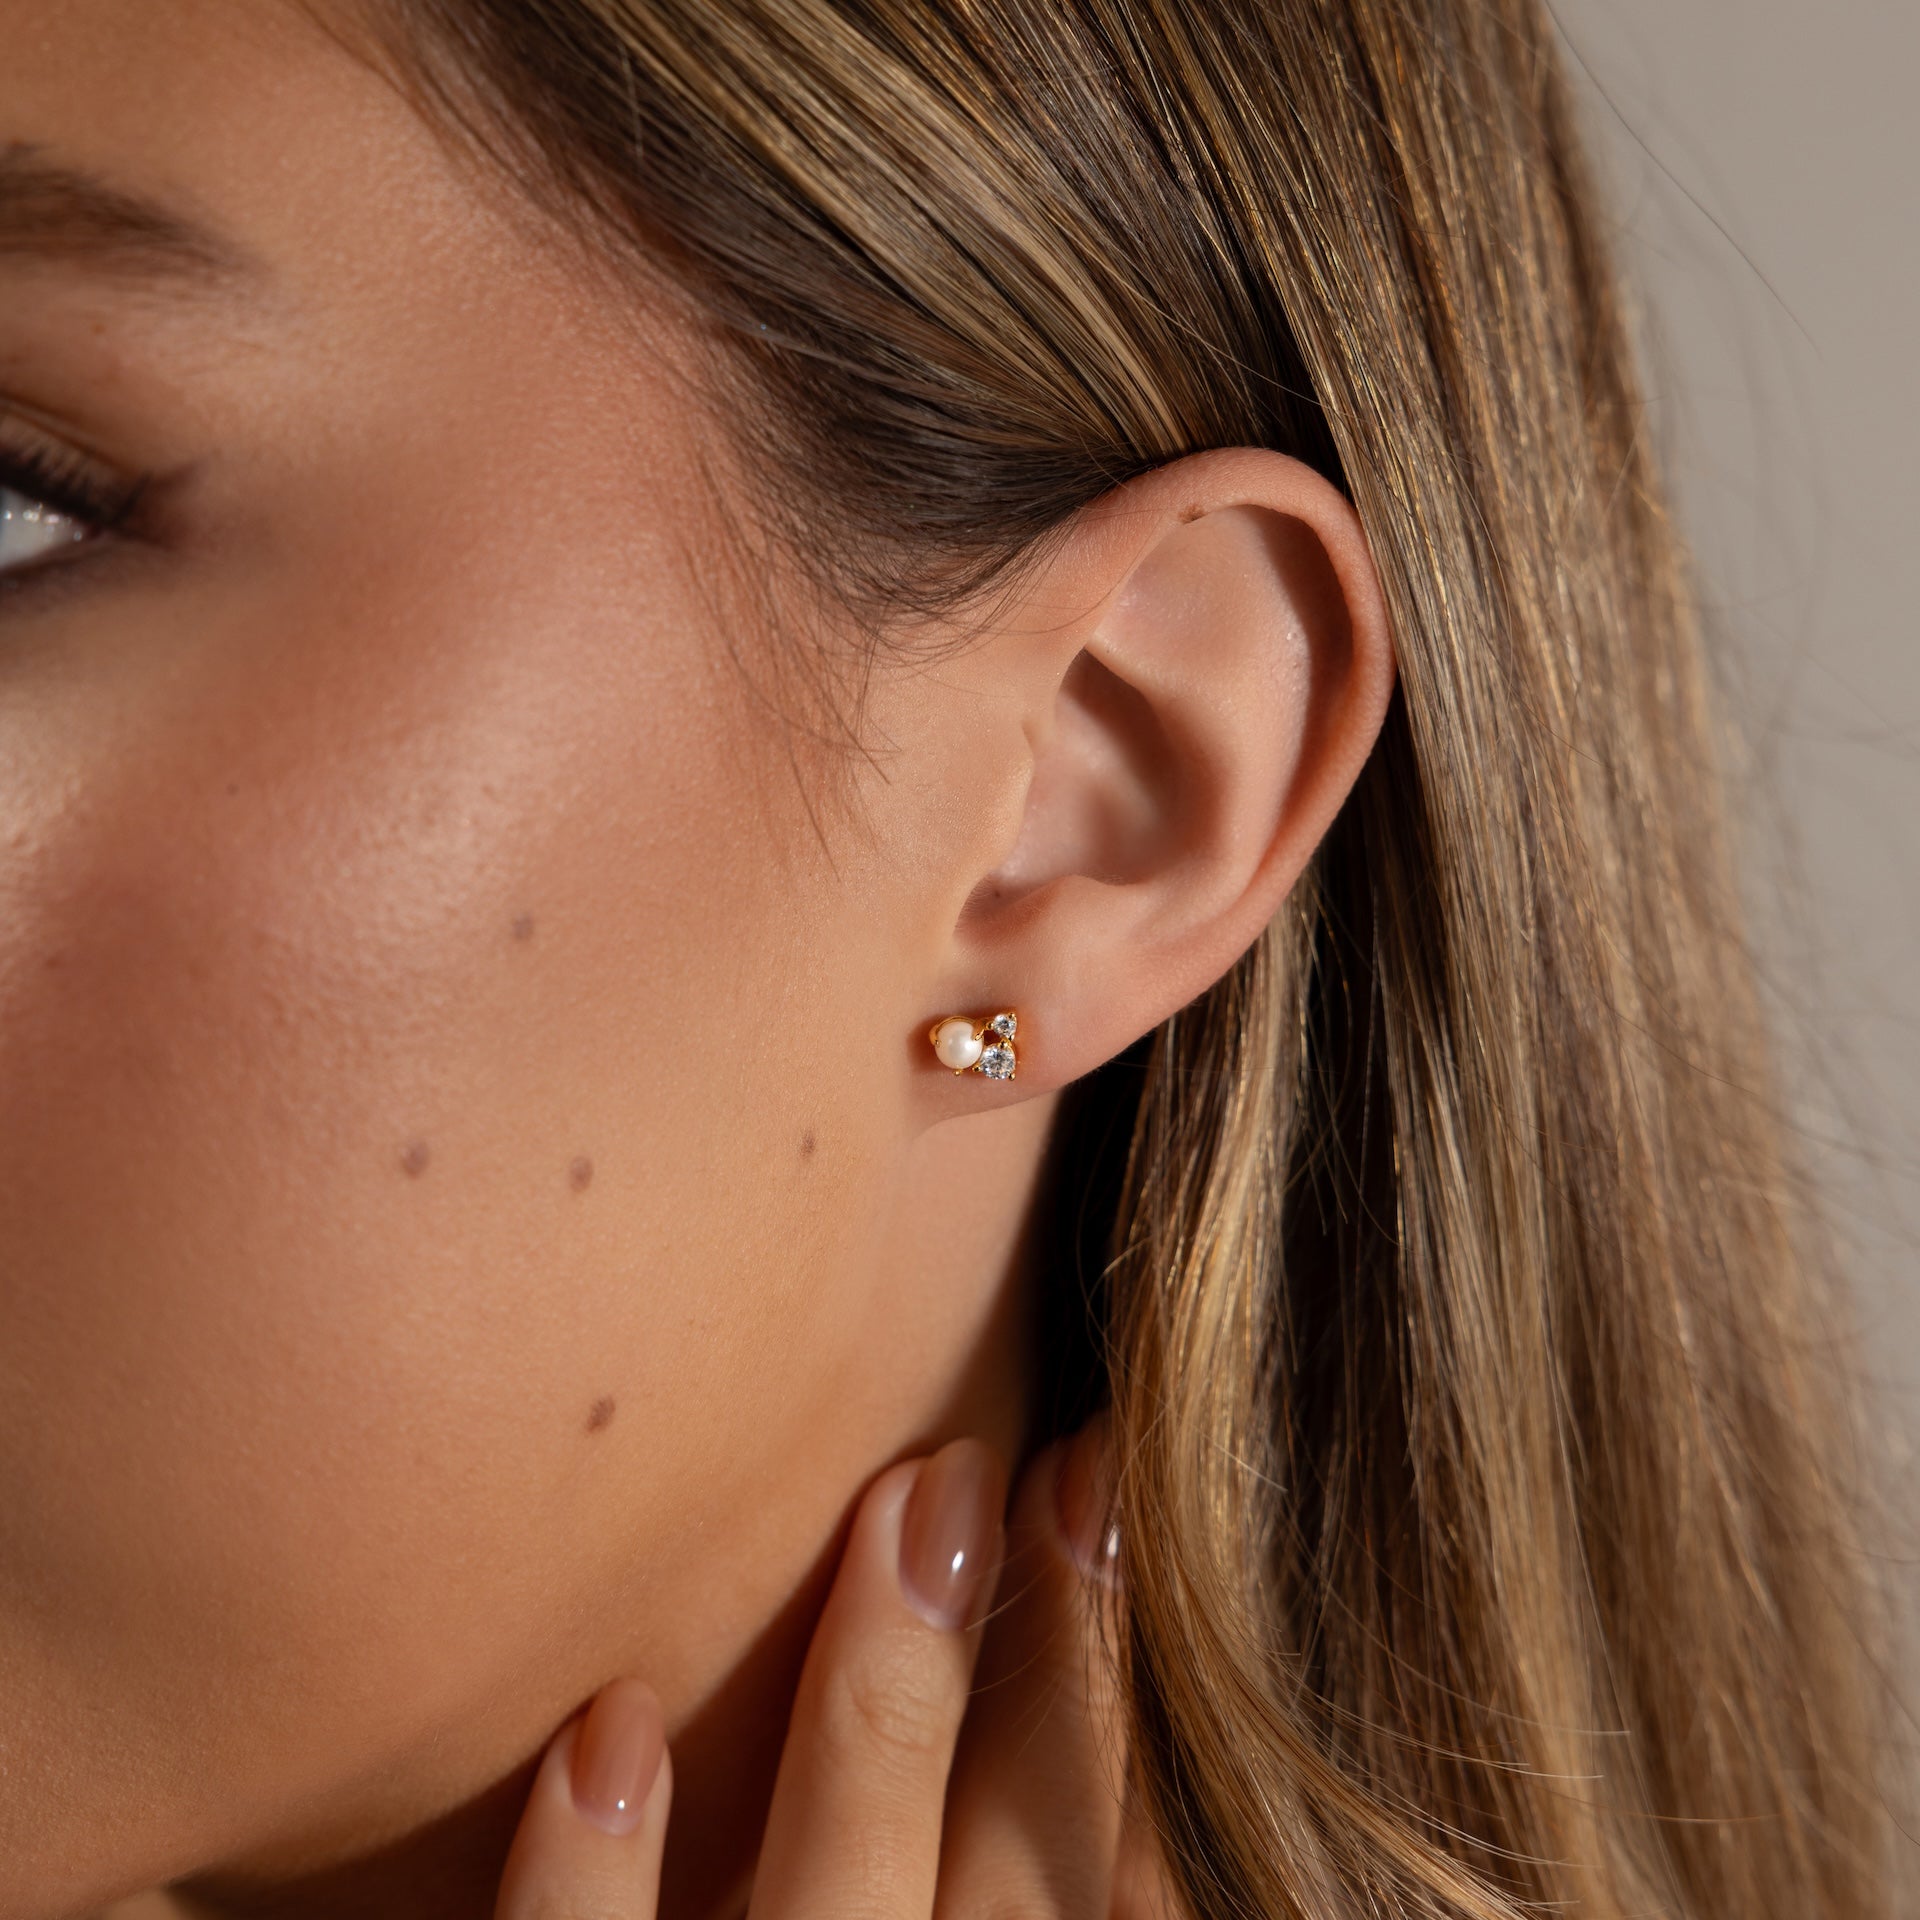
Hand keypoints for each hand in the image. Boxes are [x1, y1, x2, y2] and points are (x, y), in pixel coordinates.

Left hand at [493, 1416, 1170, 1917]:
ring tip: (899, 1508)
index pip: (1102, 1861)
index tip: (1102, 1472)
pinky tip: (607, 1731)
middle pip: (1020, 1870)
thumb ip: (969, 1840)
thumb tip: (959, 1583)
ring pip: (832, 1910)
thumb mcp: (925, 1896)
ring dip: (878, 1715)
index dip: (1120, 1679)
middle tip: (1049, 1451)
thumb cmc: (820, 1917)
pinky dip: (591, 1883)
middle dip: (1056, 1668)